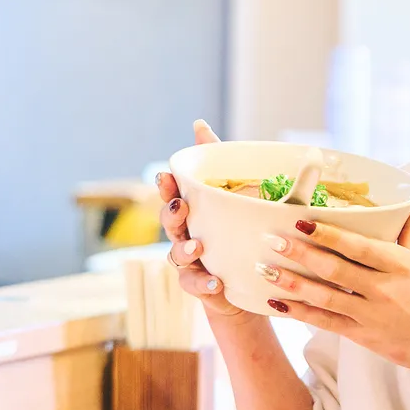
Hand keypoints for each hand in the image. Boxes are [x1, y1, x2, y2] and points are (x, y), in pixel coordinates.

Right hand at [157, 120, 249, 323]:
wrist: (244, 280)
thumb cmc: (232, 232)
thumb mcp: (233, 194)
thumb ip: (216, 161)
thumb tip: (198, 124)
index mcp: (191, 212)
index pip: (172, 195)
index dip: (165, 186)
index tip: (166, 177)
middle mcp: (184, 235)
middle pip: (169, 223)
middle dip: (171, 213)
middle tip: (181, 206)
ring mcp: (189, 262)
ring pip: (177, 254)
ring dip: (185, 249)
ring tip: (199, 246)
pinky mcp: (199, 285)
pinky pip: (193, 285)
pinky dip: (201, 283)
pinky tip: (214, 282)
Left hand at [257, 204, 409, 382]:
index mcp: (399, 264)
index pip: (357, 245)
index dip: (328, 233)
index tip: (302, 221)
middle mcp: (383, 288)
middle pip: (334, 268)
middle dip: (300, 253)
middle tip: (272, 239)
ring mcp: (370, 313)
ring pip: (324, 295)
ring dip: (292, 282)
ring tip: (265, 270)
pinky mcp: (362, 335)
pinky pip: (324, 321)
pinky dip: (299, 311)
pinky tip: (277, 302)